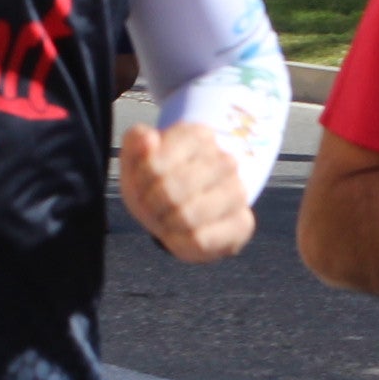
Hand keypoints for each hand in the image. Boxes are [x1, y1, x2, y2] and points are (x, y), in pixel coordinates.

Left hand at [120, 121, 255, 260]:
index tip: (143, 184)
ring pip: (187, 217)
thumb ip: (136, 142)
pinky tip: (181, 234)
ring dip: (167, 224)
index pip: (155, 165)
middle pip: (170, 192)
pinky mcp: (242, 223)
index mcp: (199, 136)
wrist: (182, 213)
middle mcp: (225, 161)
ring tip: (168, 219)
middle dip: (152, 205)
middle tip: (154, 206)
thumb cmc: (157, 184)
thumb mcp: (137, 160)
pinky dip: (180, 243)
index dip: (140, 182)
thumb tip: (150, 138)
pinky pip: (200, 241)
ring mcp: (238, 192)